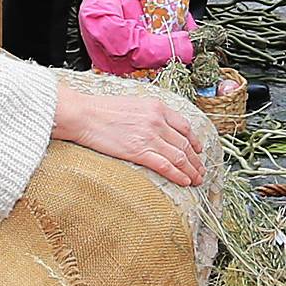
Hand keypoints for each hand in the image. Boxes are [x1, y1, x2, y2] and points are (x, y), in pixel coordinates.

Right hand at [52, 83, 203, 187]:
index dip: (195, 141)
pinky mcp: (139, 152)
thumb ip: (149, 114)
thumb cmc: (101, 109)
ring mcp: (149, 137)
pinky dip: (178, 175)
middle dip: (196, 160)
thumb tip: (158, 127)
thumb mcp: (132, 104)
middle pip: (185, 144)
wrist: (83, 115)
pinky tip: (184, 181)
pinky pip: (166, 166)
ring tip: (197, 180)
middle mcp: (157, 121)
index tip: (198, 150)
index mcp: (157, 107)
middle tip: (201, 171)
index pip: (185, 126)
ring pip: (180, 157)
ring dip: (191, 171)